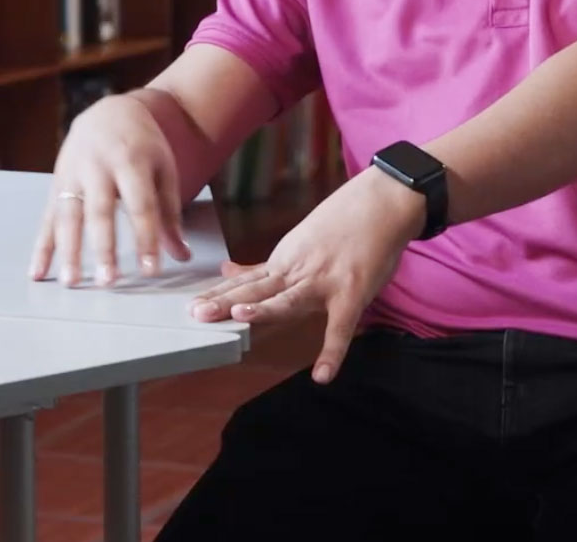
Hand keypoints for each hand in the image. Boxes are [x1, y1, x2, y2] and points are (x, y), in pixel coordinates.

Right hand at [29, 93, 191, 286]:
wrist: (110, 112)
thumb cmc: (143, 146)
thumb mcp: (163, 169)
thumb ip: (170, 213)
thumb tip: (182, 256)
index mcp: (132, 161)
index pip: (140, 205)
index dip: (146, 238)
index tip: (151, 270)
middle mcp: (98, 167)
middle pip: (100, 211)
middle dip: (103, 248)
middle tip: (108, 281)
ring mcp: (72, 174)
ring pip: (68, 215)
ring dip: (68, 251)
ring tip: (71, 282)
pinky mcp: (55, 184)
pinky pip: (46, 218)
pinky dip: (41, 246)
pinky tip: (38, 272)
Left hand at [189, 165, 425, 382]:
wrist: (384, 201)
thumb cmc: (344, 221)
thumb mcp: (300, 241)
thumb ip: (266, 265)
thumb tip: (228, 271)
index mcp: (286, 260)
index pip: (247, 282)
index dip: (220, 295)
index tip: (192, 307)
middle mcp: (299, 270)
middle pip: (259, 290)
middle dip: (228, 302)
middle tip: (197, 314)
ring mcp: (325, 281)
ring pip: (290, 298)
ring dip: (265, 308)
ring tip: (240, 319)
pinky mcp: (352, 292)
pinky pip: (340, 327)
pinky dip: (332, 351)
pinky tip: (323, 375)